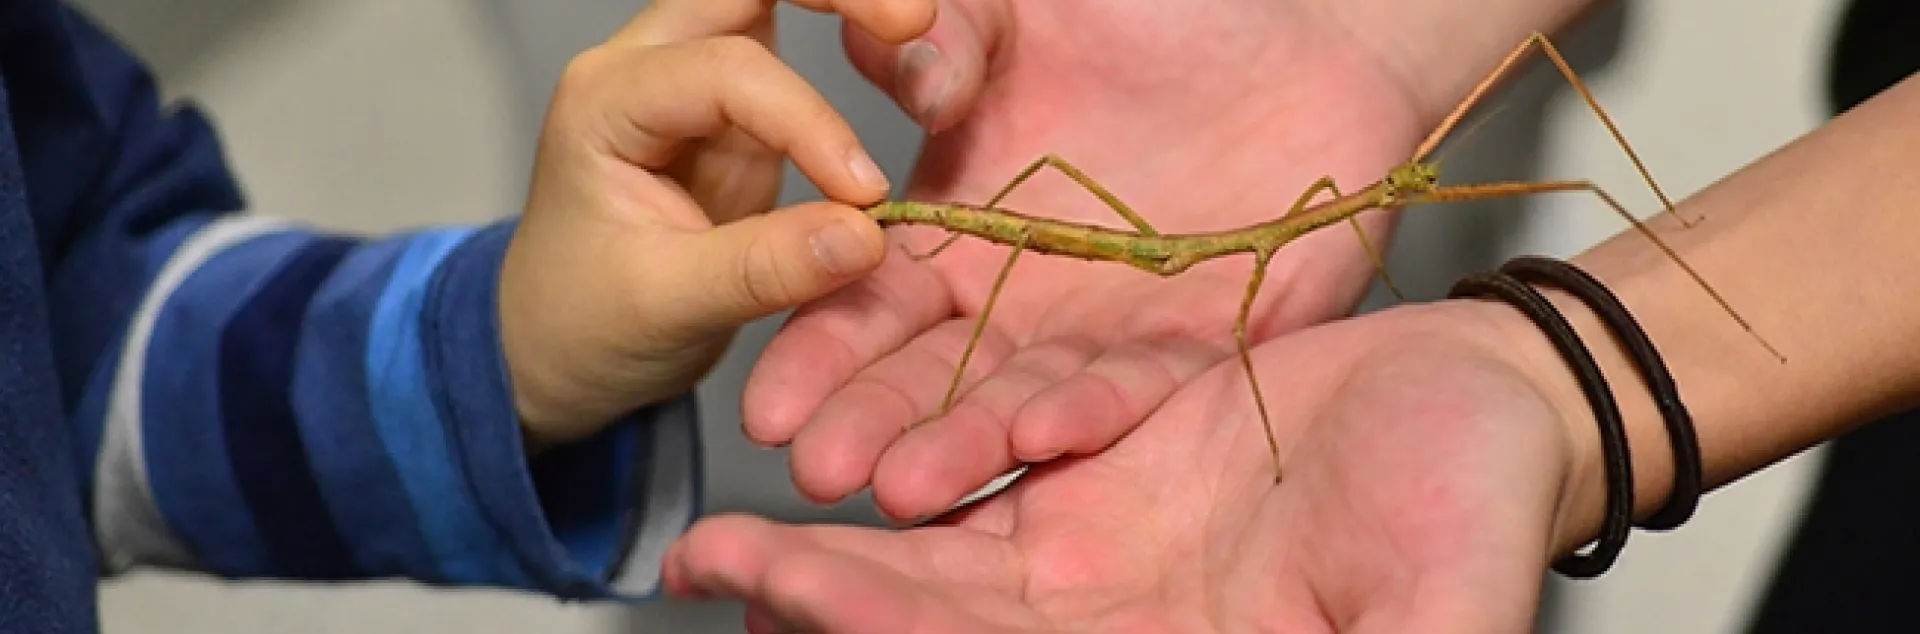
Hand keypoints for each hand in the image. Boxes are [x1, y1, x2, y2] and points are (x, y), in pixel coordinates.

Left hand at [498, 0, 937, 444]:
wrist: (556, 348)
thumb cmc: (584, 323)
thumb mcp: (666, 307)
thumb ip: (763, 268)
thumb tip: (867, 237)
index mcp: (608, 102)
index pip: (726, 72)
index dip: (809, 123)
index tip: (865, 196)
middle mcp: (648, 66)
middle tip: (916, 19)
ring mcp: (694, 78)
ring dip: (844, 6)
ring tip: (914, 27)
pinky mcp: (738, 108)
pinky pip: (798, 49)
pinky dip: (849, 34)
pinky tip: (901, 49)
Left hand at [665, 300, 1608, 632]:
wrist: (1487, 403)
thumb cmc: (1478, 501)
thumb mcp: (1436, 608)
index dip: (896, 632)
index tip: (791, 602)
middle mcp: (1116, 618)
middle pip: (941, 618)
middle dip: (824, 594)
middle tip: (713, 566)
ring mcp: (1101, 546)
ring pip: (940, 554)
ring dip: (836, 544)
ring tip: (728, 536)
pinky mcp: (1100, 469)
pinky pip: (985, 466)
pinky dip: (913, 457)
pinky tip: (838, 457)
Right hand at [741, 0, 1437, 515]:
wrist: (1307, 43)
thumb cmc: (1158, 23)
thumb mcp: (1027, 14)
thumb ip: (953, 34)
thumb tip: (900, 65)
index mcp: (962, 234)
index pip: (871, 304)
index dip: (819, 352)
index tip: (769, 399)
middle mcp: (1024, 302)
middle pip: (932, 377)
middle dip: (872, 425)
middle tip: (817, 467)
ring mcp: (1106, 332)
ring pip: (1021, 403)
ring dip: (963, 446)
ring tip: (905, 486)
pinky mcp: (1200, 346)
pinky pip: (1141, 388)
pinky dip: (1092, 413)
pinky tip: (1038, 437)